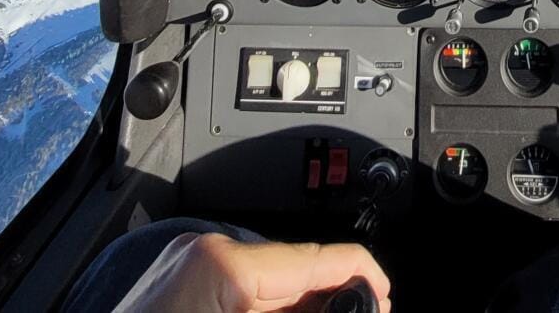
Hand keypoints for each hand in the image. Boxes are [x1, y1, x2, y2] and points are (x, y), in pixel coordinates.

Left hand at [113, 233, 391, 312]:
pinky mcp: (173, 285)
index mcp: (224, 265)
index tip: (384, 296)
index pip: (317, 258)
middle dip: (330, 297)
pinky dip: (264, 306)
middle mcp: (204, 252)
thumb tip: (350, 303)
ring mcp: (184, 267)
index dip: (362, 277)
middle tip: (362, 311)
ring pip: (267, 281)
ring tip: (329, 311)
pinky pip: (237, 290)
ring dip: (298, 303)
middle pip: (295, 269)